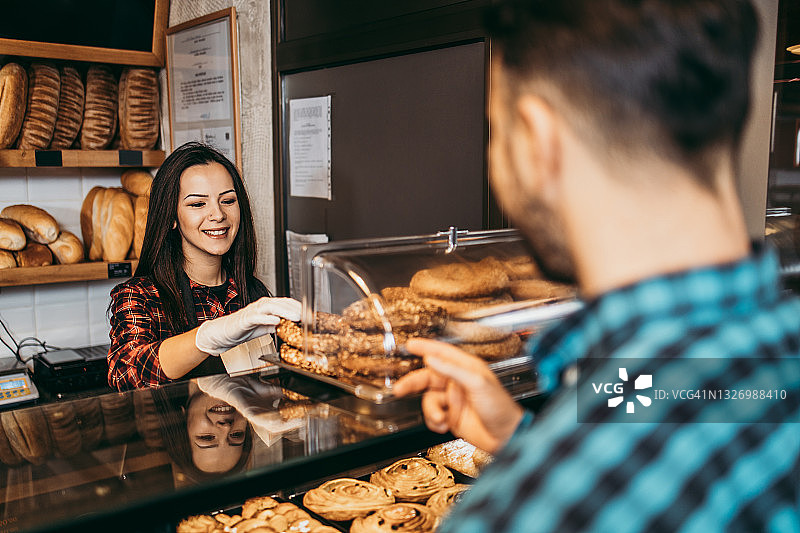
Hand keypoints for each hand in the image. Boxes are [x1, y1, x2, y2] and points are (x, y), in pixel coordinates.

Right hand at [195, 297, 300, 354]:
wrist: (224, 334)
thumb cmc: (243, 328)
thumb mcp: (265, 327)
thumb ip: (277, 325)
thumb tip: (291, 327)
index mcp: (267, 306)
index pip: (286, 303)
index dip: (298, 307)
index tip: (309, 314)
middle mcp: (261, 306)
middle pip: (281, 303)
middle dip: (295, 308)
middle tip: (307, 315)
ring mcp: (253, 311)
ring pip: (271, 307)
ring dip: (285, 311)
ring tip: (296, 316)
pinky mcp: (245, 319)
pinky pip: (257, 317)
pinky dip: (267, 318)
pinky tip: (276, 321)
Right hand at [393, 338, 523, 453]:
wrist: (506, 437)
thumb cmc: (500, 408)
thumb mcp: (477, 383)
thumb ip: (452, 370)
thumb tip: (431, 358)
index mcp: (466, 369)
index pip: (442, 353)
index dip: (426, 347)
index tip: (410, 345)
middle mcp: (457, 382)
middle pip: (428, 378)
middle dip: (413, 384)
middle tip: (399, 389)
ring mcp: (453, 400)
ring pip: (429, 400)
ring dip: (431, 410)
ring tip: (441, 418)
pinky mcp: (451, 417)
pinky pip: (432, 416)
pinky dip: (434, 422)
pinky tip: (444, 425)